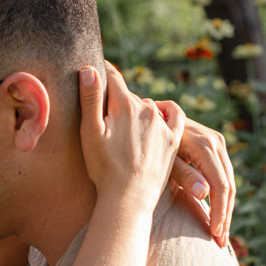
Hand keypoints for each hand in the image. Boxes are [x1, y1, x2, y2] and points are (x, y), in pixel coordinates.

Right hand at [78, 63, 183, 213]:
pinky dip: (168, 110)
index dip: (101, 71)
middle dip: (116, 97)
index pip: (111, 77)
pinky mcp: (173, 140)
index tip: (94, 66)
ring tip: (127, 119)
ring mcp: (162, 124)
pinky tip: (160, 112)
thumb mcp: (89, 133)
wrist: (128, 199)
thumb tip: (89, 68)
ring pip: (148, 105)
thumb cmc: (103, 169)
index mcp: (124, 104)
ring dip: (137, 108)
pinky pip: (176, 115)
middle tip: (104, 104)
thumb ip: (90, 99)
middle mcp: (147, 109)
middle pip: (128, 94)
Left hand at [151, 104, 236, 247]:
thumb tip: (204, 195)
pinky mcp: (216, 148)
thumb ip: (183, 175)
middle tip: (220, 242)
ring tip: (220, 235)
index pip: (220, 185)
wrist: (147, 117)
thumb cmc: (148, 141)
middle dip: (225, 215)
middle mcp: (216, 141)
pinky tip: (217, 217)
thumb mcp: (164, 160)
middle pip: (228, 185)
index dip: (219, 212)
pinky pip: (224, 176)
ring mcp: (218, 143)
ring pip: (229, 182)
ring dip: (226, 210)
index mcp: (204, 144)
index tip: (214, 234)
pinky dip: (222, 199)